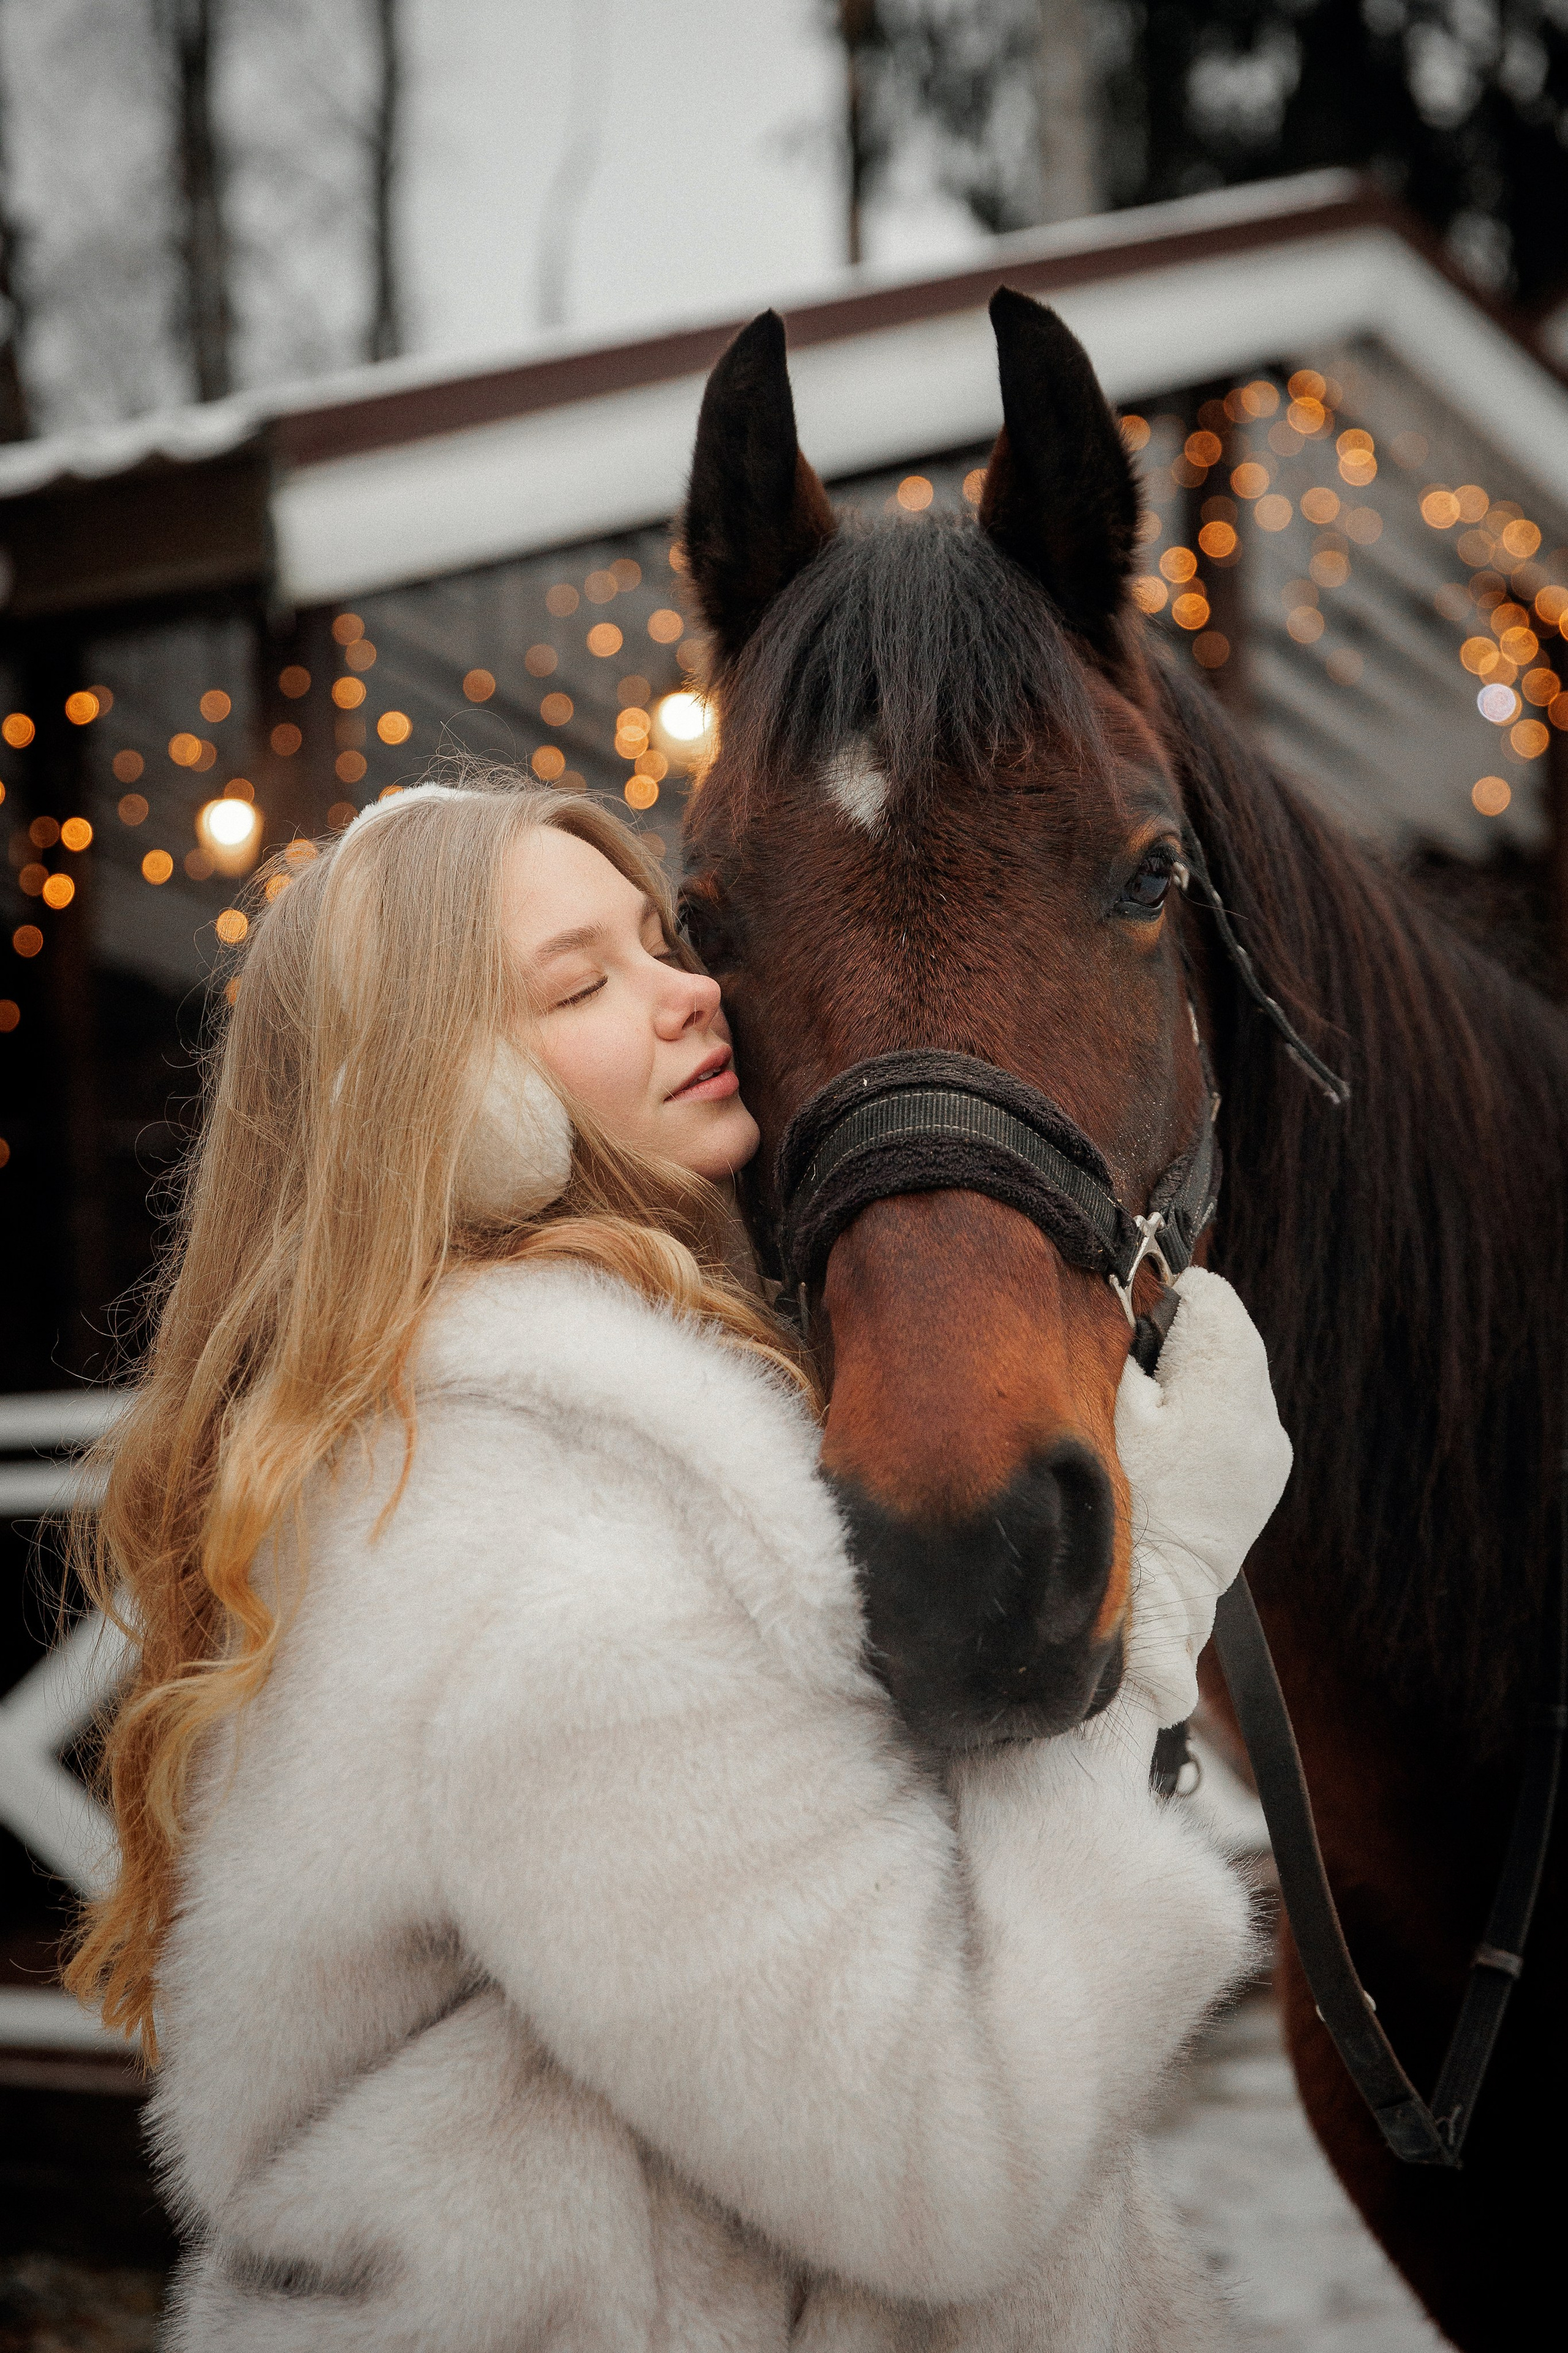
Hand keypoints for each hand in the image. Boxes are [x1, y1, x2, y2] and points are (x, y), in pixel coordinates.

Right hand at [1114, 1267, 1292, 1727]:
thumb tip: (1129, 1296)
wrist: (1153, 1603)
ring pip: (1232, 1377)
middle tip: (1130, 1379)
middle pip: (1225, 1333)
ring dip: (1191, 1380)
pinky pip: (1238, 1420)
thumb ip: (1125, 1340)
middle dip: (1177, 1340)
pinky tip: (1169, 1452)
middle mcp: (1266, 1413)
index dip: (1161, 1298)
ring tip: (1147, 1423)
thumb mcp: (1111, 1408)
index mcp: (1232, 1383)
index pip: (1210, 1292)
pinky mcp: (1264, 1480)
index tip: (1128, 1328)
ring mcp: (1270, 1452)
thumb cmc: (1123, 1501)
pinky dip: (1205, 1418)